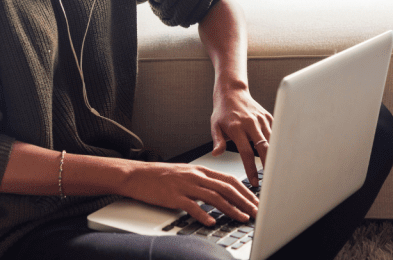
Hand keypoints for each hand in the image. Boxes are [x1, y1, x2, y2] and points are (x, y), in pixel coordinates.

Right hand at [120, 161, 258, 226]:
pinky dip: (203, 214)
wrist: (137, 174)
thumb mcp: (185, 173)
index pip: (229, 179)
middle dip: (244, 201)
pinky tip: (211, 222)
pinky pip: (191, 206)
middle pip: (226, 188)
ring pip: (213, 197)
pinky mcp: (173, 196)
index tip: (255, 201)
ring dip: (230, 208)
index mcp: (199, 170)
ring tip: (241, 217)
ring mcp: (184, 186)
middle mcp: (195, 176)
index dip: (245, 191)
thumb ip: (203, 180)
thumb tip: (220, 191)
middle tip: (256, 212)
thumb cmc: (160, 176)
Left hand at [211, 86, 273, 186]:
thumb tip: (216, 154)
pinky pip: (275, 133)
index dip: (251, 169)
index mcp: (237, 128)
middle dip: (269, 165)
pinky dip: (277, 144)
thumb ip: (217, 141)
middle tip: (271, 179)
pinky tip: (278, 155)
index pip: (246, 152)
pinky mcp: (268, 117)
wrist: (232, 91)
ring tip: (277, 170)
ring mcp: (261, 119)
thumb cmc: (223, 111)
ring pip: (273, 141)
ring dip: (275, 156)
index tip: (254, 181)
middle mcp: (251, 123)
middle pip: (264, 148)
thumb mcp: (215, 125)